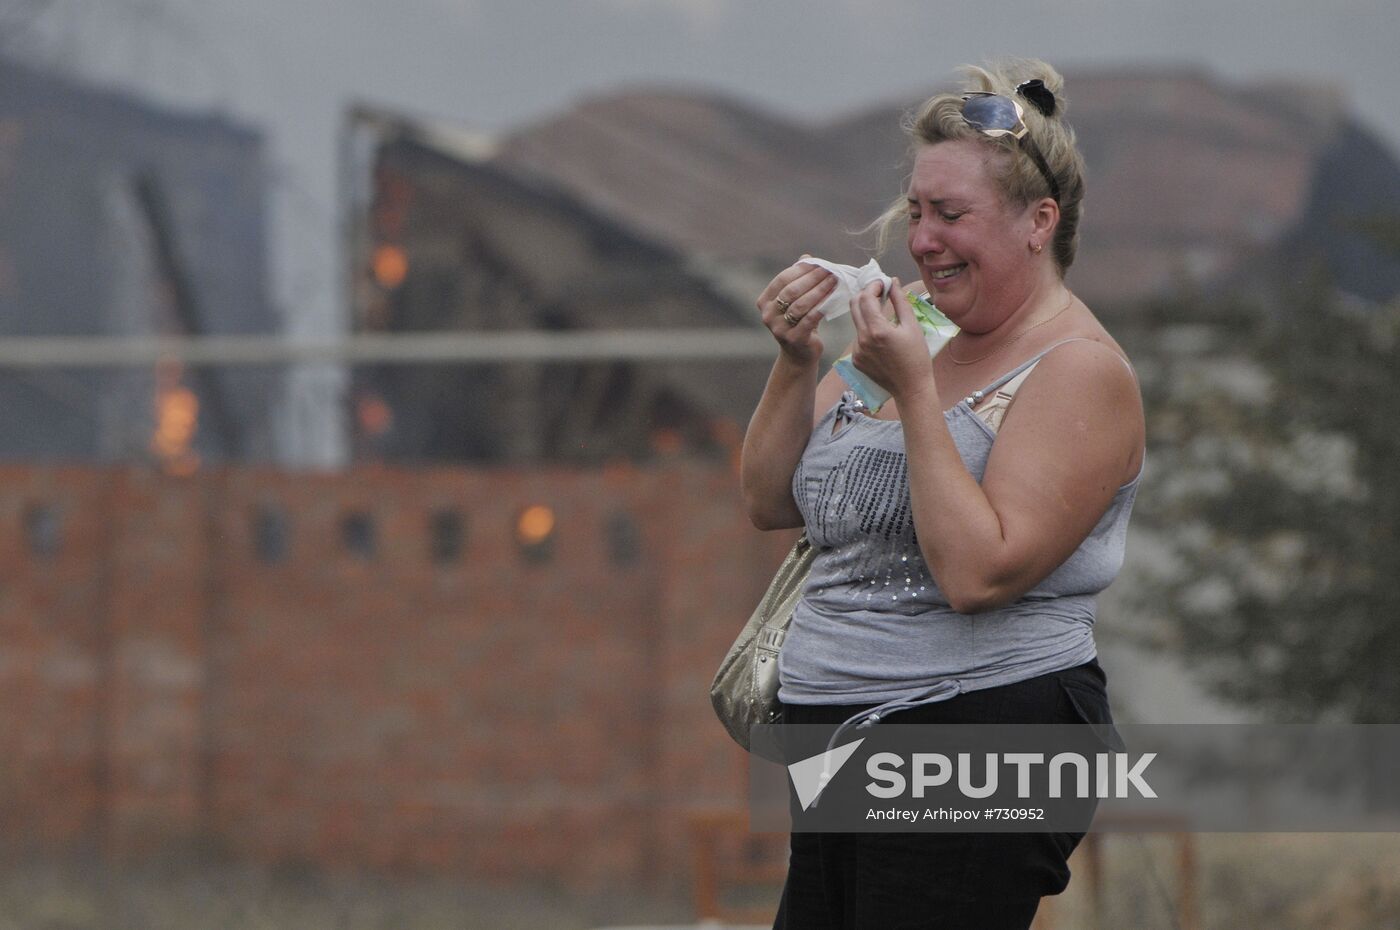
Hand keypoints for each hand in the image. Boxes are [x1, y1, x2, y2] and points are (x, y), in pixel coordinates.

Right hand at [756, 258, 837, 363]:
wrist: (799, 353)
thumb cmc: (798, 321)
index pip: (782, 279)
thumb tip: (806, 257)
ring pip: (801, 304)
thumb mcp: (795, 300)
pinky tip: (833, 297)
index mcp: (764, 301)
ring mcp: (779, 328)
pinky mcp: (793, 339)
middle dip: (813, 278)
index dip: (802, 270)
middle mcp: (768, 315)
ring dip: (819, 290)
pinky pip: (810, 319)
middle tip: (830, 271)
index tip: (820, 264)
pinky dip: (822, 306)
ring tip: (834, 281)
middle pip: (791, 291)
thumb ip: (798, 279)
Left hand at [848, 277, 936, 401]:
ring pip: (856, 322)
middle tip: (880, 293)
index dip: (873, 286)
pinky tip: (881, 338)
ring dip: (867, 313)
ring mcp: (857, 350)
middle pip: (854, 306)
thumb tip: (893, 282)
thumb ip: (900, 302)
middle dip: (866, 295)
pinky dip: (867, 331)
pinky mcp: (856, 360)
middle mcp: (862, 339)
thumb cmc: (917, 357)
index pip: (866, 298)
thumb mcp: (912, 326)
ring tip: (883, 316)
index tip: (882, 283)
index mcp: (877, 330)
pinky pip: (858, 337)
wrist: (911, 388)